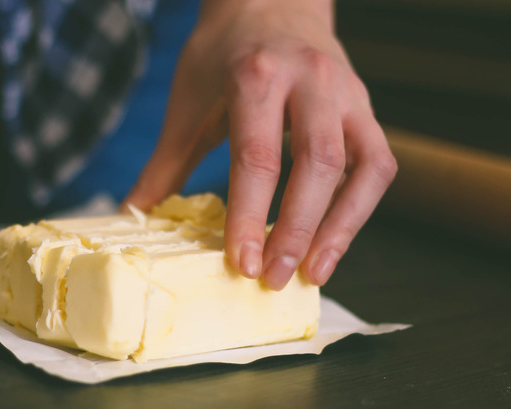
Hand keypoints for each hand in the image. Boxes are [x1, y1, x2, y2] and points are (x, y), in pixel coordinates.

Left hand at [124, 0, 396, 288]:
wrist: (271, 1)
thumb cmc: (224, 54)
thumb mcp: (188, 102)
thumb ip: (165, 164)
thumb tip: (132, 214)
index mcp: (257, 75)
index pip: (257, 157)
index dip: (249, 215)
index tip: (241, 263)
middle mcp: (311, 80)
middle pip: (317, 164)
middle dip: (296, 229)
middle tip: (275, 278)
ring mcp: (346, 93)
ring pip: (362, 167)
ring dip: (340, 227)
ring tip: (314, 273)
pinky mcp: (365, 107)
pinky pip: (378, 163)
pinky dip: (359, 207)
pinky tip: (333, 239)